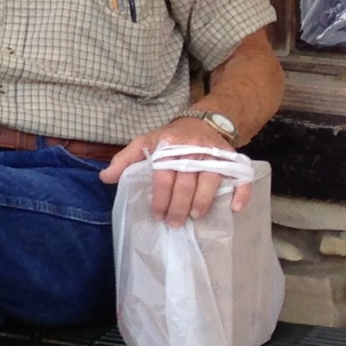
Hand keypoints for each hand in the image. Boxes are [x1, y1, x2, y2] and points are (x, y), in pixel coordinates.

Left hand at [102, 117, 248, 225]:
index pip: (163, 176)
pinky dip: (240, 193)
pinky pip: (240, 177)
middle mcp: (192, 149)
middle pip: (186, 182)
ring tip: (195, 217)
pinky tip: (234, 209)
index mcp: (168, 145)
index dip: (160, 198)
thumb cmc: (169, 138)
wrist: (201, 122)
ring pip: (211, 181)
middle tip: (174, 223)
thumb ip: (124, 160)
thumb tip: (105, 178)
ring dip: (203, 201)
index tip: (157, 214)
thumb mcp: (144, 143)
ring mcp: (214, 154)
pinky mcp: (232, 159)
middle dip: (179, 206)